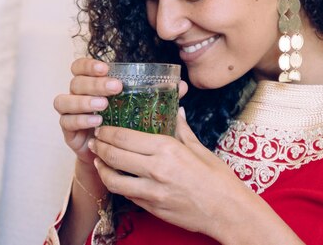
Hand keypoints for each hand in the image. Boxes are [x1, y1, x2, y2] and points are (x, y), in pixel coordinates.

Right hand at [54, 58, 187, 166]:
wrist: (113, 157)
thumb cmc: (126, 126)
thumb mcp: (140, 108)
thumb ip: (157, 95)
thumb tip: (181, 86)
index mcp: (93, 84)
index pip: (81, 67)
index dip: (89, 64)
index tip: (105, 67)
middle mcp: (78, 95)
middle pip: (76, 82)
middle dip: (94, 83)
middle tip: (115, 87)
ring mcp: (71, 113)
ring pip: (64, 100)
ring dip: (84, 101)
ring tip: (103, 105)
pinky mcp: (68, 132)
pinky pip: (66, 122)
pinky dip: (79, 120)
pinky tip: (95, 122)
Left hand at [90, 108, 254, 240]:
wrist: (227, 211)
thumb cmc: (218, 179)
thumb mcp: (200, 149)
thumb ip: (182, 129)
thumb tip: (176, 111)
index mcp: (168, 149)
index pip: (126, 137)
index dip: (108, 132)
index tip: (102, 128)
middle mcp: (156, 170)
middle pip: (115, 155)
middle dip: (99, 147)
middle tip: (94, 141)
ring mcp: (152, 192)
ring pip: (114, 179)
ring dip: (101, 168)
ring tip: (97, 160)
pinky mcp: (152, 208)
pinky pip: (127, 194)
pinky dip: (117, 184)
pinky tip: (116, 177)